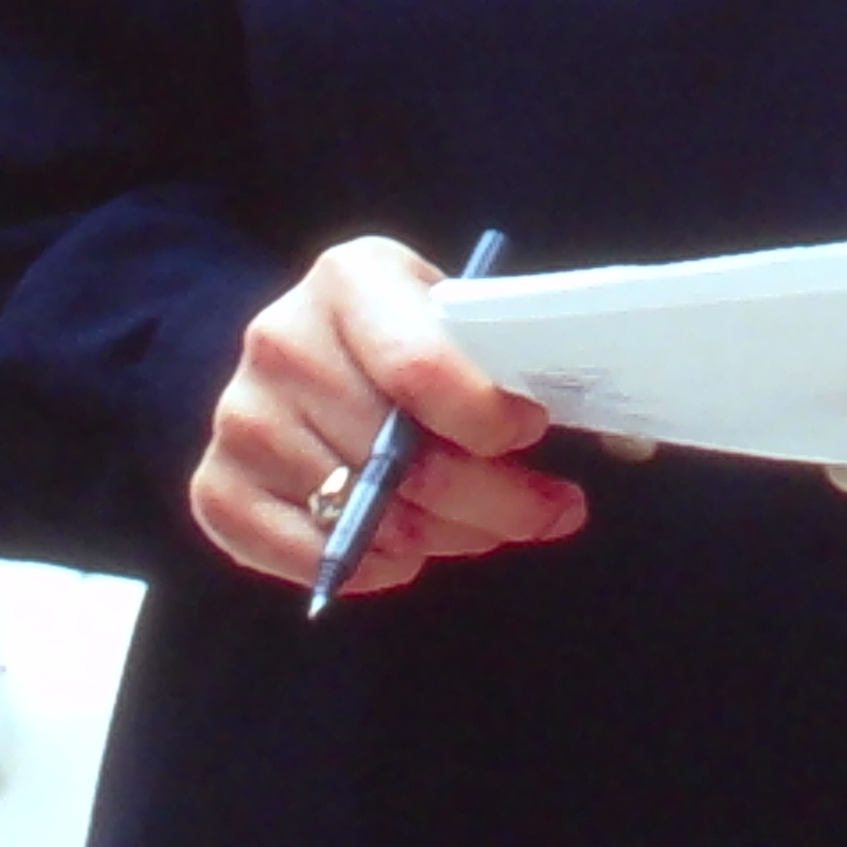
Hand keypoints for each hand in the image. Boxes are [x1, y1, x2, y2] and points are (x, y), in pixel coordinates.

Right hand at [191, 239, 579, 602]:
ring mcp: (240, 417)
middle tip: (550, 512)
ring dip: (443, 537)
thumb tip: (631, 441)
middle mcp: (280, 339)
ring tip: (481, 526)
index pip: (421, 368)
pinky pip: (305, 555)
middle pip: (401, 458)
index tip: (536, 434)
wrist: (291, 348)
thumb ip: (523, 362)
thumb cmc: (400, 334)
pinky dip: (372, 568)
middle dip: (496, 500)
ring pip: (365, 516)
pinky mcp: (215, 485)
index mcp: (350, 277)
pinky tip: (409, 551)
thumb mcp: (454, 314)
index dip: (492, 420)